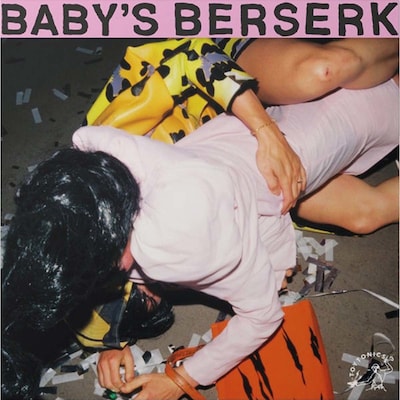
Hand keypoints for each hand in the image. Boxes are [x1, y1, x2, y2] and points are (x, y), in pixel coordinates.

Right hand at [97, 346, 134, 391]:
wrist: (113, 340)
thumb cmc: (121, 347)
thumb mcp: (129, 357)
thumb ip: (130, 371)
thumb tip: (130, 381)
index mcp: (112, 361)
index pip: (115, 380)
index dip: (120, 386)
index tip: (124, 387)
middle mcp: (104, 364)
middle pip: (108, 384)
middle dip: (115, 388)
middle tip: (121, 387)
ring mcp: (100, 365)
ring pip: (102, 383)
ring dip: (109, 386)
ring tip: (116, 384)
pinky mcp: (98, 366)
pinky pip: (99, 379)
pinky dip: (105, 382)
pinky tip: (111, 380)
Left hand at [120, 372, 183, 399]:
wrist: (176, 383)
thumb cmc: (163, 379)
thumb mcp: (146, 377)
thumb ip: (132, 383)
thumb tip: (123, 388)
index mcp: (146, 396)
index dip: (127, 399)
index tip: (126, 397)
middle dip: (136, 399)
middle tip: (137, 396)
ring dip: (141, 399)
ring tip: (144, 395)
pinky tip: (150, 397)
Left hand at [230, 89, 305, 213]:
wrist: (271, 136)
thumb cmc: (265, 152)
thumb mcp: (264, 169)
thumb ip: (271, 183)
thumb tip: (276, 193)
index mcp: (285, 176)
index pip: (289, 196)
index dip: (286, 205)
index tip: (283, 211)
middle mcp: (294, 173)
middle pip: (295, 192)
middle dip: (291, 202)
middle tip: (286, 209)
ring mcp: (297, 166)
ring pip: (300, 185)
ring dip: (297, 194)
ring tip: (293, 201)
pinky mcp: (297, 161)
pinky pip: (303, 175)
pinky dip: (303, 183)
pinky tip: (301, 186)